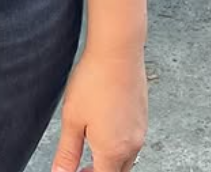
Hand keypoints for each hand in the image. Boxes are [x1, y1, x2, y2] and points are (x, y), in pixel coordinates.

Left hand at [50, 45, 146, 171]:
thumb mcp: (72, 118)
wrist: (118, 51)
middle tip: (81, 165)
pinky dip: (119, 143)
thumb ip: (67, 152)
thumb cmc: (94, 80)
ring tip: (90, 143)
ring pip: (127, 158)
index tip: (75, 171)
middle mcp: (132, 145)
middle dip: (99, 171)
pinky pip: (133, 140)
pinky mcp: (142, 115)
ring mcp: (140, 130)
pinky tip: (105, 125)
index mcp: (112, 151)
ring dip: (110, 158)